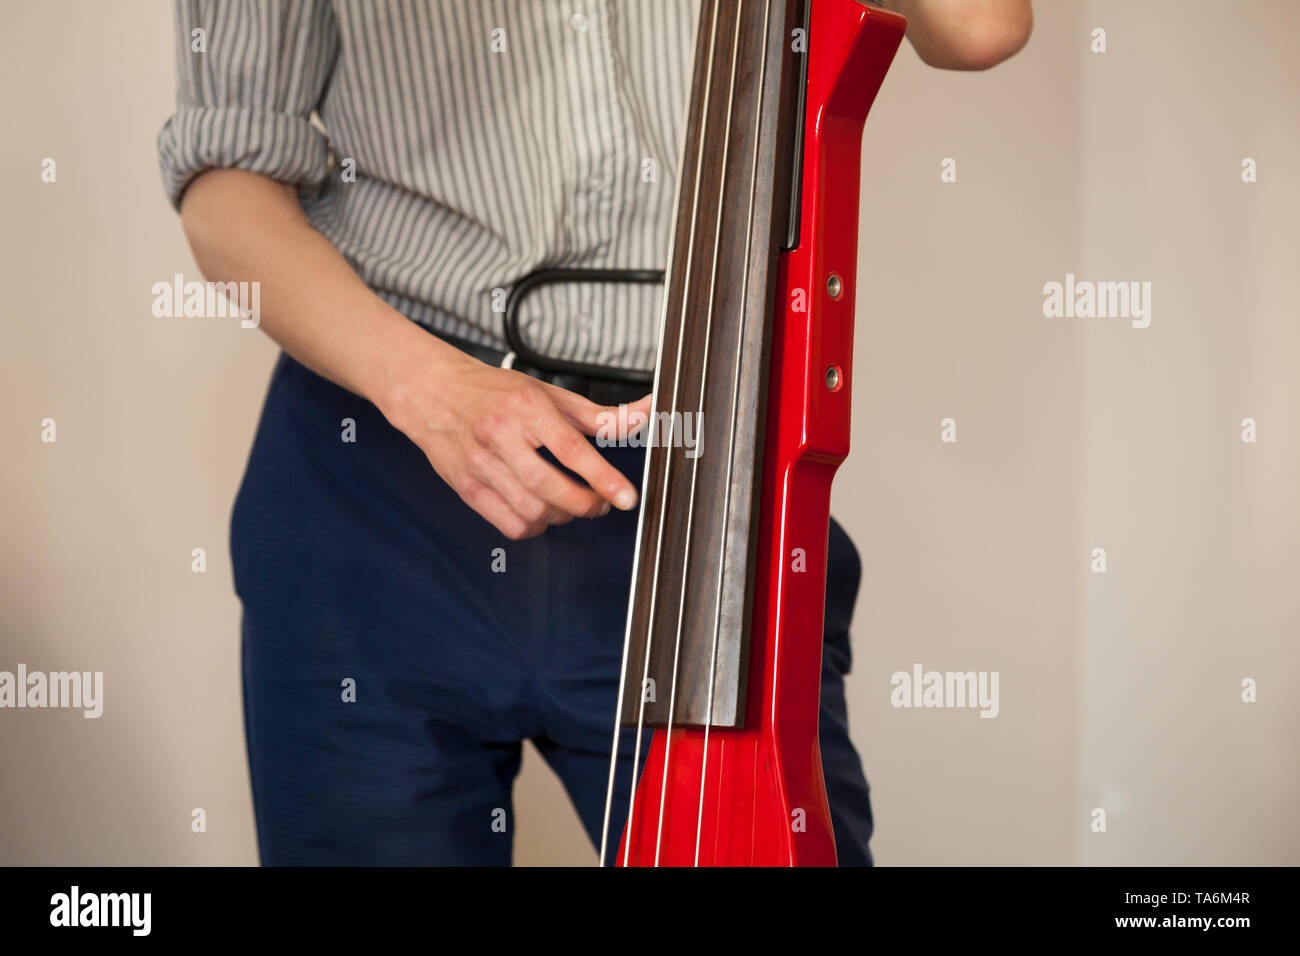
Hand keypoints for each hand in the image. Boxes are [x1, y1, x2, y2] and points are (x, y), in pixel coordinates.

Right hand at [381, 342, 651, 539]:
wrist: (433, 392)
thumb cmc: (494, 392)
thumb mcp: (549, 394)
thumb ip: (599, 415)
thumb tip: (645, 414)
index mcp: (527, 408)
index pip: (573, 451)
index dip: (604, 479)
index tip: (627, 497)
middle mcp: (501, 437)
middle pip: (553, 489)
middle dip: (587, 504)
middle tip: (602, 503)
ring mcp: (481, 466)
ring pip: (533, 512)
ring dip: (563, 517)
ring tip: (571, 504)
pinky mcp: (467, 488)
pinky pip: (510, 524)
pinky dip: (535, 527)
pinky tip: (541, 511)